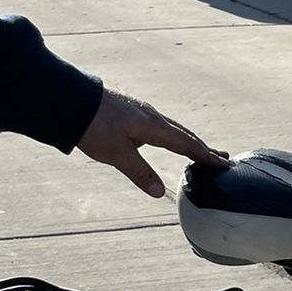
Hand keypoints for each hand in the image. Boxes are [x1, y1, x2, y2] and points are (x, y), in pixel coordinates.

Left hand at [76, 89, 228, 197]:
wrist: (67, 98)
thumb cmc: (92, 125)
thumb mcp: (117, 154)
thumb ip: (140, 173)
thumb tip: (159, 192)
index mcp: (153, 126)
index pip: (187, 144)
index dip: (206, 156)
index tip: (224, 164)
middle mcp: (151, 116)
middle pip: (184, 134)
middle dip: (202, 147)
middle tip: (221, 157)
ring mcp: (139, 111)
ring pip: (171, 128)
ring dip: (187, 140)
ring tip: (197, 149)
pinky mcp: (128, 110)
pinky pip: (158, 125)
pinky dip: (170, 134)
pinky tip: (162, 138)